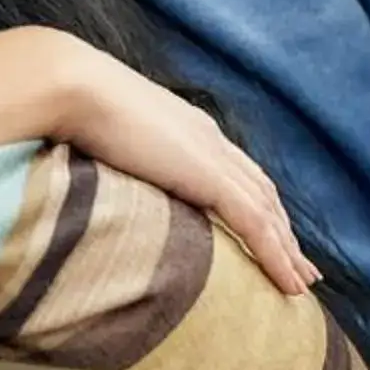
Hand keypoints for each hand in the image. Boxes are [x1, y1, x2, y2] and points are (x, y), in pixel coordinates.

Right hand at [49, 39, 319, 295]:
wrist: (69, 86)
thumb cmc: (67, 106)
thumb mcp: (102, 134)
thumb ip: (117, 155)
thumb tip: (99, 178)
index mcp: (188, 129)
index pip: (236, 171)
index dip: (257, 202)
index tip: (270, 231)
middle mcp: (210, 139)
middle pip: (261, 192)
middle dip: (283, 231)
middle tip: (302, 267)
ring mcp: (212, 156)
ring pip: (266, 212)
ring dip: (287, 250)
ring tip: (302, 284)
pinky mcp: (208, 176)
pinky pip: (254, 223)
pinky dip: (276, 255)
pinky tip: (289, 283)